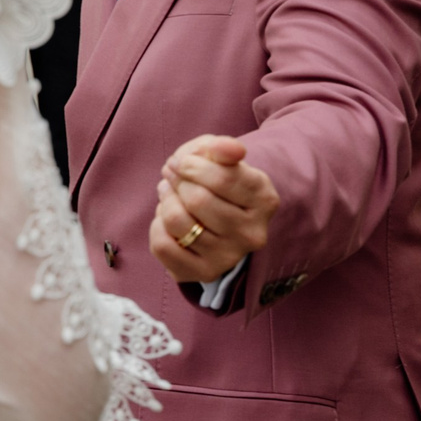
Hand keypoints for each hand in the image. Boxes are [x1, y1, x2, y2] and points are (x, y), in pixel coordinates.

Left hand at [149, 133, 279, 285]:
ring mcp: (229, 257)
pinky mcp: (203, 272)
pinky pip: (163, 246)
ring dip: (165, 200)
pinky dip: (156, 227)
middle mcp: (252, 234)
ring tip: (169, 193)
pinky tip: (167, 220)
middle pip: (198, 200)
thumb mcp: (220, 156)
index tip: (183, 161)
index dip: (192, 164)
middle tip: (172, 174)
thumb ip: (223, 147)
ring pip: (177, 222)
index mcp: (264, 200)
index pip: (223, 178)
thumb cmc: (217, 180)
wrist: (218, 214)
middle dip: (177, 181)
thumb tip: (231, 148)